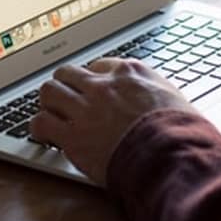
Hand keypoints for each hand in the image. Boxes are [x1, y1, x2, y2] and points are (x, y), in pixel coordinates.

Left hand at [31, 60, 195, 184]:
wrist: (170, 154)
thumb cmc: (181, 131)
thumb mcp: (175, 98)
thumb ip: (157, 93)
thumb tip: (158, 99)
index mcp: (130, 73)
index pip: (100, 65)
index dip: (94, 79)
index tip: (93, 90)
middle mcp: (103, 86)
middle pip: (68, 73)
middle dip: (65, 85)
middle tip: (66, 100)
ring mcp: (85, 109)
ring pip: (49, 92)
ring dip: (49, 103)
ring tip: (51, 114)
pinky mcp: (72, 136)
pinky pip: (41, 123)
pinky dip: (39, 128)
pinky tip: (43, 135)